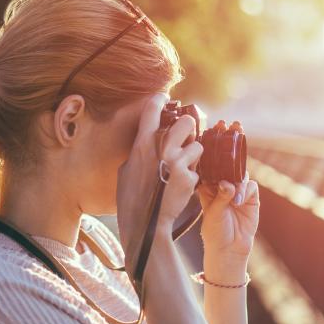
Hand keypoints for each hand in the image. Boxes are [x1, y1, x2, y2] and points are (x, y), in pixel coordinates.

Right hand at [116, 93, 202, 278]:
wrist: (145, 225)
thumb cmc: (130, 199)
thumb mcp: (126, 171)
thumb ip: (138, 152)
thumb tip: (144, 140)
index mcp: (142, 144)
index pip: (153, 108)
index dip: (160, 99)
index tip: (164, 98)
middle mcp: (161, 150)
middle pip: (187, 122)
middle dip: (190, 127)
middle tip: (186, 134)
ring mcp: (178, 163)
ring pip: (197, 145)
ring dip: (194, 153)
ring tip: (185, 165)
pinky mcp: (190, 178)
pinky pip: (197, 167)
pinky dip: (193, 174)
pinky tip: (183, 184)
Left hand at [196, 170, 259, 265]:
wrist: (230, 249)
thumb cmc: (215, 232)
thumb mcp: (213, 213)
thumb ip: (221, 197)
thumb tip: (228, 183)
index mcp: (209, 188)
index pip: (212, 170)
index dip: (214, 166)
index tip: (215, 165)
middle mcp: (224, 187)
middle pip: (229, 169)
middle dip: (229, 171)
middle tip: (228, 180)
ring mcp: (238, 192)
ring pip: (241, 176)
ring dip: (238, 183)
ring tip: (234, 199)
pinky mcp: (251, 198)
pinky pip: (252, 186)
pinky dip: (246, 190)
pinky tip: (239, 202)